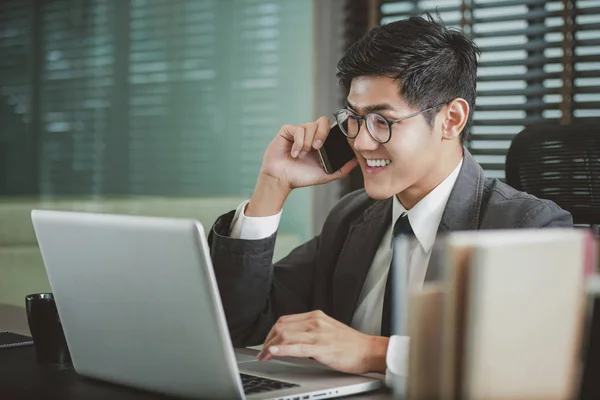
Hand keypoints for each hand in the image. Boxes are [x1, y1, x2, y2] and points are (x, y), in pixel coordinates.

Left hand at [256, 310, 388, 373]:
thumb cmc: (351, 344)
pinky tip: (272, 352)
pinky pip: (296, 347)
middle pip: (281, 326)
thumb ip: (311, 330)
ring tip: (263, 356)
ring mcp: (318, 334)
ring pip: (285, 335)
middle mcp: (315, 322)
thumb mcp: (328, 329)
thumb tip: (294, 338)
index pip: (285, 320)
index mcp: (315, 316)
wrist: (369, 350)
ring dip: (270, 347)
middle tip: (262, 353)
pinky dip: (281, 350)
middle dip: (268, 340)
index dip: (271, 332)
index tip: (267, 342)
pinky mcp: (321, 348)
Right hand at [260, 117, 357, 189]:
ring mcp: (299, 132)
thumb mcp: (325, 175)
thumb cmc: (301, 177)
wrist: (282, 180)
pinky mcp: (287, 131)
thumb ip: (341, 170)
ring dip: (308, 142)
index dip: (334, 132)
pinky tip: (294, 153)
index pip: (331, 128)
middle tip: (318, 148)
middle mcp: (310, 134)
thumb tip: (356, 162)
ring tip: (302, 155)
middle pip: (322, 121)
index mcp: (320, 142)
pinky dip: (298, 143)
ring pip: (310, 126)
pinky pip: (297, 129)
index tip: (332, 144)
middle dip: (322, 134)